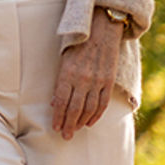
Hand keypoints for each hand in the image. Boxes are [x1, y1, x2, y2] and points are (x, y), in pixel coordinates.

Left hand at [51, 7, 123, 139]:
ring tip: (75, 131)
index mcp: (68, 72)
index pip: (62, 101)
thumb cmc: (77, 42)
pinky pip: (103, 103)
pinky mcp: (109, 81)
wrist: (101, 28)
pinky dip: (96, 115)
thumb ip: (61, 80)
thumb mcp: (63, 58)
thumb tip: (55, 102)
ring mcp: (98, 81)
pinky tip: (90, 122)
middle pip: (75, 108)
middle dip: (68, 124)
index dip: (59, 116)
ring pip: (89, 108)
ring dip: (81, 122)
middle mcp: (83, 79)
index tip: (55, 127)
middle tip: (64, 136)